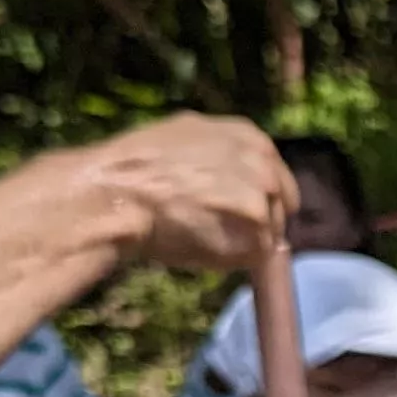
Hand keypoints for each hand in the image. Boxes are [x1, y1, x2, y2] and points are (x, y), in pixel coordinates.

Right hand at [88, 114, 294, 272]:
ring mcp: (263, 201)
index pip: (277, 178)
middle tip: (219, 228)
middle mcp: (264, 165)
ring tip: (201, 236)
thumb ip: (222, 154)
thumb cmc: (139, 167)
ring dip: (241, 242)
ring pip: (267, 235)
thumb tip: (235, 177)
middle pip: (278, 207)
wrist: (118, 193)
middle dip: (256, 221)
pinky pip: (254, 258)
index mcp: (251, 138)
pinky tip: (201, 248)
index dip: (259, 198)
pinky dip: (232, 260)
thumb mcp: (187, 137)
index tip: (241, 212)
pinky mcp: (257, 236)